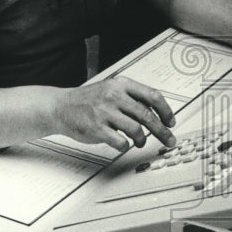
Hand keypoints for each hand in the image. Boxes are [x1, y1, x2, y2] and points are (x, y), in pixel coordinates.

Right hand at [54, 76, 176, 151]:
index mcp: (121, 85)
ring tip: (140, 142)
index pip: (152, 96)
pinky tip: (123, 145)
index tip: (170, 121)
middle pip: (147, 115)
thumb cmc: (88, 100)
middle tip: (169, 139)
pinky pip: (120, 141)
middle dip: (162, 131)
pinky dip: (126, 146)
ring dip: (142, 139)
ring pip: (136, 129)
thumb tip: (157, 113)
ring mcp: (105, 112)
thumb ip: (131, 98)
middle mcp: (114, 96)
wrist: (60, 106)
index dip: (166, 110)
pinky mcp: (97, 129)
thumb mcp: (110, 89)